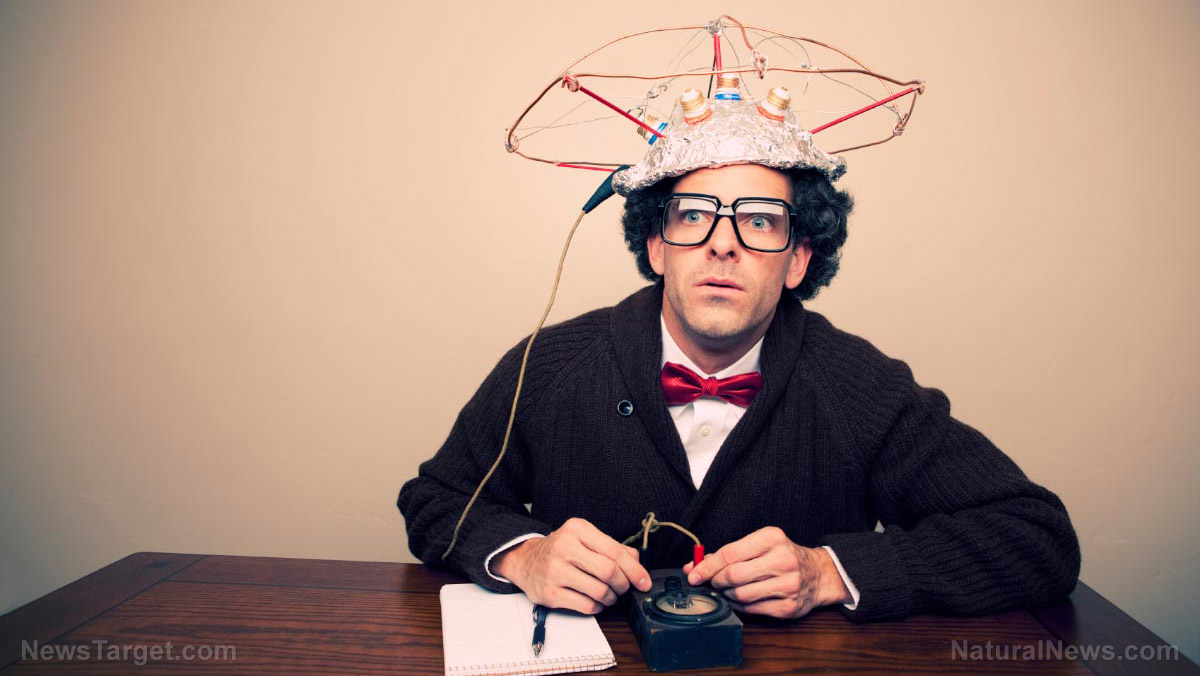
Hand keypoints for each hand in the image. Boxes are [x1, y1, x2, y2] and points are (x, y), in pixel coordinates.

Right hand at [493, 517, 652, 614]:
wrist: (526, 561)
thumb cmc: (561, 550)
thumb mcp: (585, 539)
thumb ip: (613, 548)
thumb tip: (637, 563)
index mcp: (577, 529)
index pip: (615, 551)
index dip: (635, 570)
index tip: (644, 581)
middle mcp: (564, 547)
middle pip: (609, 572)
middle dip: (623, 585)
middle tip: (624, 589)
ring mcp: (555, 571)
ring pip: (600, 591)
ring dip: (611, 598)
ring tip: (609, 595)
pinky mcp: (550, 593)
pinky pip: (586, 606)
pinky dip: (598, 607)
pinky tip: (595, 601)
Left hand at [682, 526, 850, 618]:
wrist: (818, 574)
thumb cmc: (782, 556)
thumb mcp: (759, 544)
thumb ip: (727, 553)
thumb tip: (693, 566)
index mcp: (772, 538)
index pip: (730, 554)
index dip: (707, 566)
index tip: (693, 574)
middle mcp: (782, 560)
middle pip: (733, 575)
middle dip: (716, 581)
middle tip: (713, 582)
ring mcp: (788, 585)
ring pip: (741, 595)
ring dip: (726, 594)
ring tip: (727, 589)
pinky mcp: (789, 606)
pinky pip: (752, 610)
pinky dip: (740, 606)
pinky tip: (741, 599)